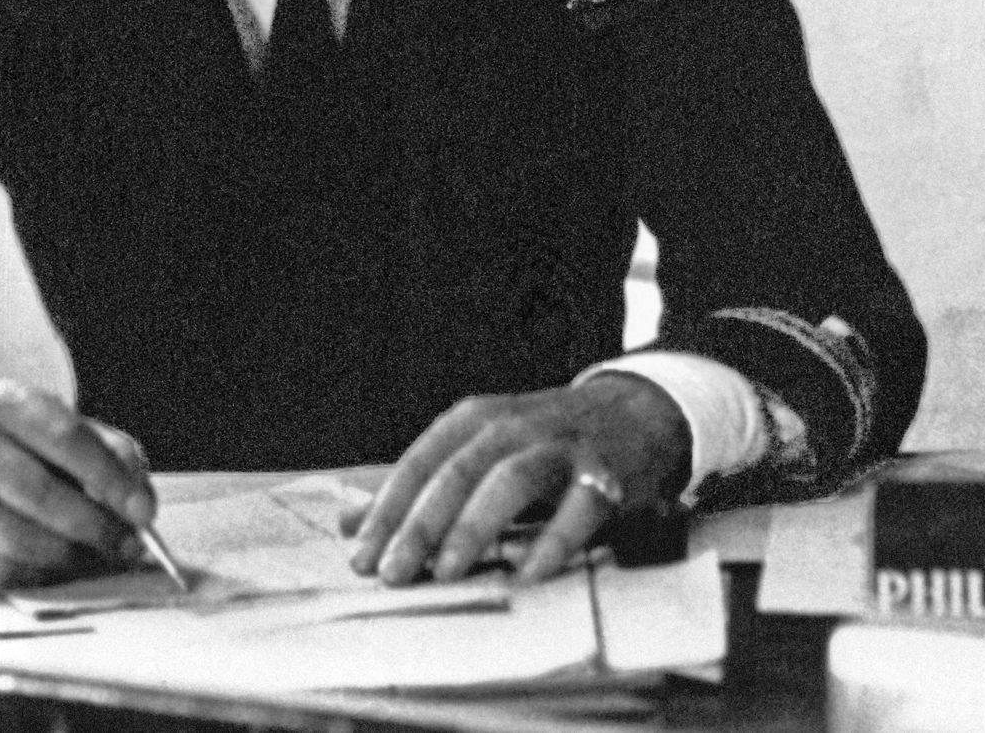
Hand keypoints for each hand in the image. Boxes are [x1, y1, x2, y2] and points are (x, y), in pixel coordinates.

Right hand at [0, 380, 154, 586]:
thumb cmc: (24, 446)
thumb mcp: (65, 430)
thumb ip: (112, 455)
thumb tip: (141, 506)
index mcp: (7, 404)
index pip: (66, 438)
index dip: (110, 478)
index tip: (143, 512)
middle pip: (40, 494)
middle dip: (94, 527)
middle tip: (126, 545)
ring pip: (16, 538)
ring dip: (68, 557)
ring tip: (96, 558)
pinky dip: (35, 575)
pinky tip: (56, 569)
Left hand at [345, 373, 690, 585]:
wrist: (636, 411)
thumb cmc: (542, 441)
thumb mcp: (477, 451)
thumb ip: (417, 488)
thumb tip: (348, 526)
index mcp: (476, 420)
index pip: (421, 462)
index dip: (388, 508)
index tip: (361, 555)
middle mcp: (515, 426)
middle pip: (458, 471)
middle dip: (420, 524)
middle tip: (392, 574)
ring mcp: (562, 447)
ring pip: (512, 479)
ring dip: (475, 526)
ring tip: (446, 573)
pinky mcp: (606, 473)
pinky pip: (580, 507)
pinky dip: (554, 540)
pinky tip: (529, 574)